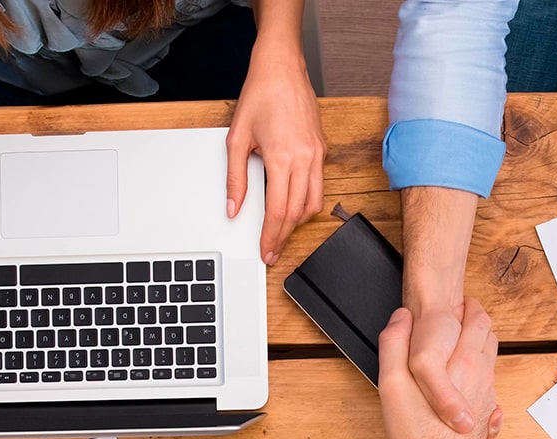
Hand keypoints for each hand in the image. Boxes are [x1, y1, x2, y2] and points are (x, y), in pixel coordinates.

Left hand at [226, 47, 324, 265]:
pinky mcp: (322, 149)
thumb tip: (234, 208)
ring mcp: (318, 154)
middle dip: (284, 236)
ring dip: (298, 221)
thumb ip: (235, 179)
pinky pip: (319, 185)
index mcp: (282, 157)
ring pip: (314, 202)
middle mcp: (305, 158)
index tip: (266, 251)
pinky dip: (307, 201)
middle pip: (298, 212)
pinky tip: (293, 204)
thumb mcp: (236, 139)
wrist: (282, 69)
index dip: (272, 236)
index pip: (279, 210)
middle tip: (273, 251)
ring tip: (282, 230)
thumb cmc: (260, 96)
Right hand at [406, 302, 479, 433]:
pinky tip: (469, 379)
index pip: (478, 319)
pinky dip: (482, 375)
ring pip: (492, 362)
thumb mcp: (392, 385)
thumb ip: (394, 345)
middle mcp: (483, 377)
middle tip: (462, 314)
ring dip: (481, 347)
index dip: (468, 306)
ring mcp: (489, 397)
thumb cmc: (416, 433)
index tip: (457, 302)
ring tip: (463, 343)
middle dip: (478, 322)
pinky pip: (490, 386)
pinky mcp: (488, 416)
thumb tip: (401, 317)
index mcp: (464, 362)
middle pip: (490, 337)